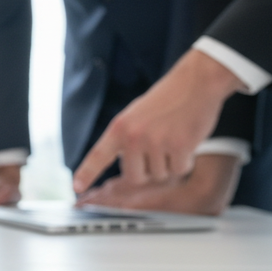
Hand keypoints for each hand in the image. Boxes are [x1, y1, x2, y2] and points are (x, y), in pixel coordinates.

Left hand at [74, 49, 244, 193]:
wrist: (196, 83)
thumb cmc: (166, 100)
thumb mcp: (135, 115)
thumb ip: (125, 139)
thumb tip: (125, 169)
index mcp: (119, 127)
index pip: (98, 155)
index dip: (86, 173)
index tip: (76, 187)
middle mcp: (134, 136)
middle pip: (134, 178)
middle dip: (145, 171)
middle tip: (156, 151)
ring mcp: (156, 142)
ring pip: (159, 176)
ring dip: (167, 164)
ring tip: (172, 138)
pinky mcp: (180, 146)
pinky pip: (178, 170)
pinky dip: (184, 161)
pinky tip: (186, 141)